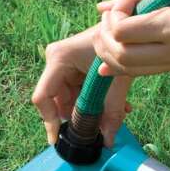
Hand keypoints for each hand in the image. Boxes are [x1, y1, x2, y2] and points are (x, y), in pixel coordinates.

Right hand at [31, 25, 132, 146]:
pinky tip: (115, 105)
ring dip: (90, 111)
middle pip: (58, 101)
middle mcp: (55, 61)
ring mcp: (63, 65)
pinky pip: (78, 93)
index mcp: (58, 59)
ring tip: (114, 114)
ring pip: (70, 100)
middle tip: (97, 130)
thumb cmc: (119, 45)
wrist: (127, 29)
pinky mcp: (73, 68)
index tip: (57, 139)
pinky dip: (94, 102)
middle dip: (78, 118)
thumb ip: (112, 112)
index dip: (49, 121)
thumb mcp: (116, 82)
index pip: (43, 97)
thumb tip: (108, 142)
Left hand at [92, 0, 169, 76]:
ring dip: (112, 55)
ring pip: (133, 69)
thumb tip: (103, 10)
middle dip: (105, 42)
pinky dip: (128, 63)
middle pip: (124, 57)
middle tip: (103, 23)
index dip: (111, 21)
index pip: (124, 33)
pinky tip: (115, 53)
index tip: (115, 8)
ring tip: (106, 35)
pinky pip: (148, 70)